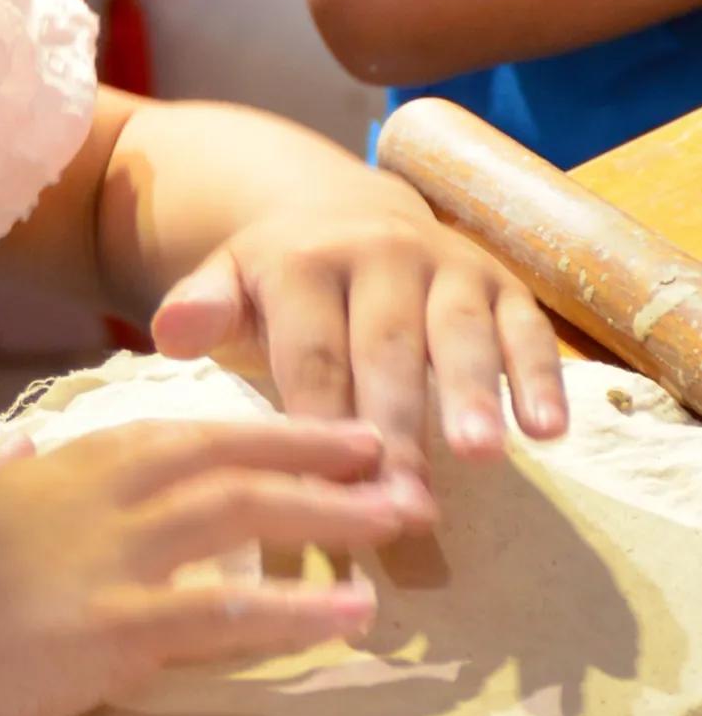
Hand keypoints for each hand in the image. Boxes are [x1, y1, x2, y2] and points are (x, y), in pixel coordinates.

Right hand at [0, 413, 407, 715]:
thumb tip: (22, 457)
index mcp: (67, 464)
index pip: (188, 431)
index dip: (266, 430)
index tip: (328, 430)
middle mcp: (101, 496)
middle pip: (233, 462)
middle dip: (320, 456)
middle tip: (395, 458)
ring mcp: (110, 560)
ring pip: (244, 520)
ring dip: (331, 517)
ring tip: (402, 519)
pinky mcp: (112, 631)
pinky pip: (225, 615)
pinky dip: (296, 611)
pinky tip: (354, 613)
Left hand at [151, 176, 565, 514]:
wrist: (348, 208)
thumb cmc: (283, 279)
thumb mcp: (230, 281)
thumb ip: (202, 308)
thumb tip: (166, 334)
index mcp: (303, 263)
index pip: (309, 357)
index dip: (316, 428)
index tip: (323, 499)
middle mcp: (378, 256)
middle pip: (385, 351)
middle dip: (397, 430)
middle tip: (406, 507)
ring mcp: (445, 265)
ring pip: (459, 332)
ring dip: (473, 394)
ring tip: (480, 456)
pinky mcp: (499, 281)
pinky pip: (525, 328)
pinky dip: (540, 376)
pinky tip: (550, 432)